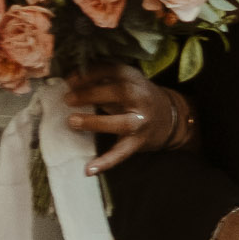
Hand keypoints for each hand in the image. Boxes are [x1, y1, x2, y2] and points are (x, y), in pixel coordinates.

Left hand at [66, 66, 184, 174]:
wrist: (170, 117)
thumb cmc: (137, 96)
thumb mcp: (126, 80)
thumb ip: (103, 79)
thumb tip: (69, 81)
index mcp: (134, 78)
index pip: (113, 70)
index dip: (90, 74)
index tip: (69, 80)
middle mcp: (141, 98)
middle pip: (119, 93)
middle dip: (91, 94)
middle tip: (68, 99)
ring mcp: (141, 122)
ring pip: (121, 123)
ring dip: (95, 122)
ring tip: (72, 121)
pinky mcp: (138, 143)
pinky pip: (121, 153)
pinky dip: (105, 163)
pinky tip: (88, 170)